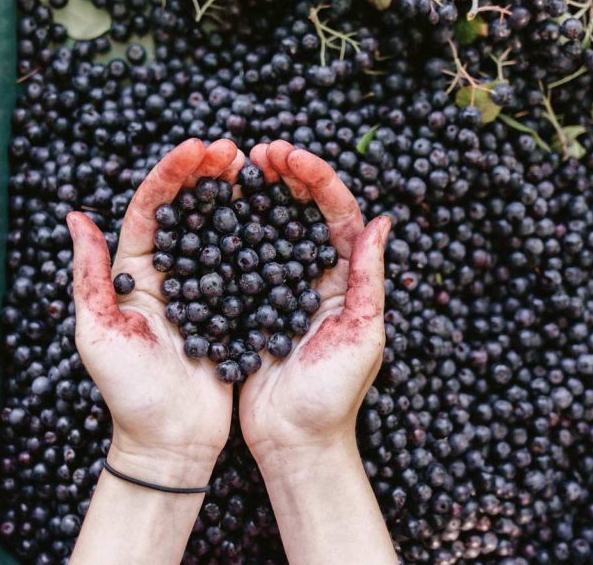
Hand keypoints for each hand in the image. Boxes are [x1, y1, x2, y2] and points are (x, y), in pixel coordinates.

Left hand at [67, 138, 244, 483]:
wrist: (170, 442)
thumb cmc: (128, 394)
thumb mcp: (98, 333)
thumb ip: (90, 277)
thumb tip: (76, 217)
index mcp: (134, 274)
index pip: (150, 208)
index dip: (172, 174)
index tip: (198, 147)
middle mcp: (166, 275)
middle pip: (186, 210)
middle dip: (206, 174)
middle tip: (234, 150)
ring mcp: (200, 291)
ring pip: (217, 230)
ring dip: (234, 197)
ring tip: (255, 170)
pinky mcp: (228, 310)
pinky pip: (243, 266)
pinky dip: (257, 237)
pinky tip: (276, 216)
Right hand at [238, 140, 391, 470]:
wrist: (294, 441)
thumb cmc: (333, 396)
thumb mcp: (362, 335)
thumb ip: (368, 278)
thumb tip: (381, 221)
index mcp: (347, 278)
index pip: (337, 213)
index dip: (315, 179)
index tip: (287, 156)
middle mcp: (317, 276)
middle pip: (303, 211)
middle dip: (284, 176)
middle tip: (257, 151)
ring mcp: (283, 290)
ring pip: (270, 227)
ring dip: (255, 195)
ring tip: (233, 168)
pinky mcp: (253, 306)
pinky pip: (242, 259)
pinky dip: (230, 231)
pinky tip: (211, 211)